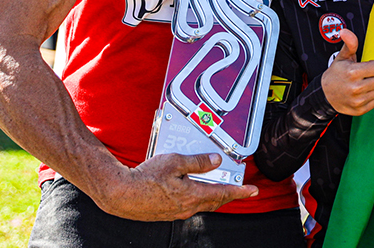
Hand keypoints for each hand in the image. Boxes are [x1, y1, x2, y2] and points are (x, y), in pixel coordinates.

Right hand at [95, 152, 257, 221]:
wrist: (120, 194)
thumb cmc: (144, 178)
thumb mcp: (174, 162)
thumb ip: (198, 162)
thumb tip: (216, 161)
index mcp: (192, 195)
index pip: (223, 193)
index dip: (240, 191)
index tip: (253, 191)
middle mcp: (187, 207)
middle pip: (215, 201)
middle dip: (229, 195)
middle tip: (240, 190)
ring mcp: (176, 212)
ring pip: (202, 204)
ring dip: (213, 196)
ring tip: (219, 188)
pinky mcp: (167, 213)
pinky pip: (189, 206)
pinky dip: (197, 198)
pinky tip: (193, 190)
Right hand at [321, 29, 373, 115]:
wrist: (325, 94)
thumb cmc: (336, 74)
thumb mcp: (342, 57)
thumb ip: (349, 44)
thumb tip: (344, 31)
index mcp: (353, 73)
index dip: (373, 66)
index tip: (365, 67)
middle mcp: (356, 88)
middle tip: (365, 76)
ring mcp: (358, 101)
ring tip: (363, 84)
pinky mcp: (360, 110)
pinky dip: (372, 97)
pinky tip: (362, 94)